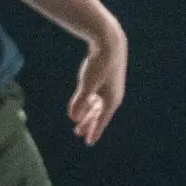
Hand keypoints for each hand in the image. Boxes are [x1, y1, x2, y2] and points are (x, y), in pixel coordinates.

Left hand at [69, 23, 126, 145]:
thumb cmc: (100, 64)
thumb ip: (80, 101)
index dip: (94, 132)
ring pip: (96, 106)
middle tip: (79, 135)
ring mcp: (108, 88)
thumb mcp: (87, 83)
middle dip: (89, 125)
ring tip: (77, 125)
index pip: (102, 120)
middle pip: (99, 115)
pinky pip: (95, 97)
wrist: (110, 42)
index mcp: (111, 100)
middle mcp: (112, 96)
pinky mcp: (104, 80)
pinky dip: (87, 103)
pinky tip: (78, 108)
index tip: (88, 143)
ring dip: (87, 115)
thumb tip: (74, 118)